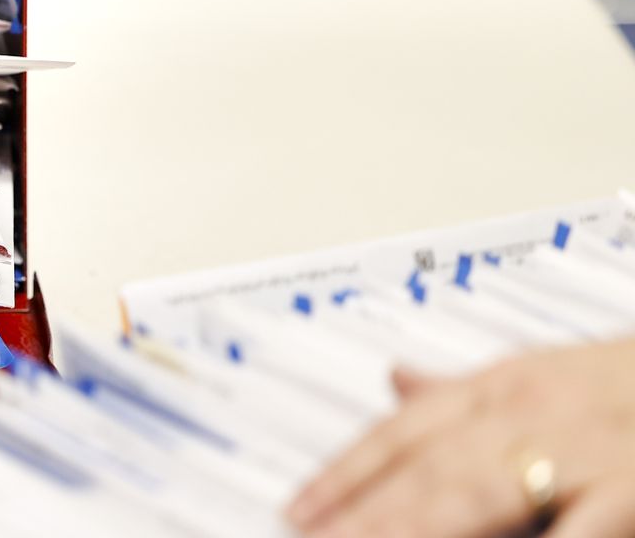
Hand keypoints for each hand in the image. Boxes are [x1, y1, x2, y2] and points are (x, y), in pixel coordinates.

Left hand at [288, 339, 634, 537]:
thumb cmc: (630, 384)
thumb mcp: (546, 376)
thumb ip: (465, 392)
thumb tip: (395, 380)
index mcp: (503, 386)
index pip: (403, 431)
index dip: (345, 473)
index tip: (297, 510)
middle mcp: (534, 412)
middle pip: (430, 468)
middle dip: (367, 512)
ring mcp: (588, 449)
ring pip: (483, 491)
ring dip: (420, 524)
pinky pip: (585, 522)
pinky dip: (551, 537)